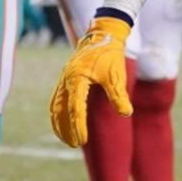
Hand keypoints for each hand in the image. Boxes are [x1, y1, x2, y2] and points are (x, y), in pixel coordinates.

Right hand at [48, 16, 133, 147]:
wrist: (102, 36)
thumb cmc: (110, 55)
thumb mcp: (116, 74)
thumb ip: (118, 94)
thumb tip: (126, 113)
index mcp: (77, 78)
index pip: (75, 108)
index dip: (78, 126)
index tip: (82, 140)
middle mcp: (66, 80)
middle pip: (60, 110)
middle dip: (66, 129)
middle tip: (74, 144)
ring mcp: (63, 80)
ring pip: (55, 107)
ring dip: (59, 124)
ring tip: (67, 140)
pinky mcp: (64, 80)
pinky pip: (56, 101)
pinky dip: (57, 115)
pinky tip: (62, 124)